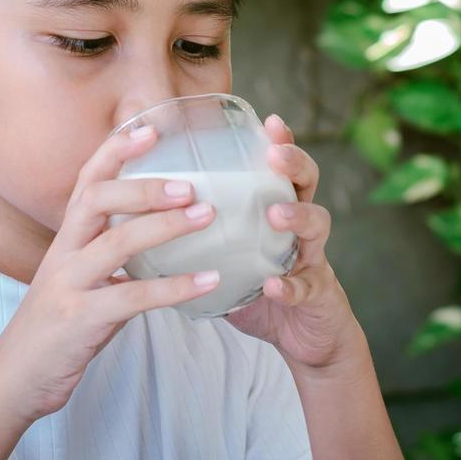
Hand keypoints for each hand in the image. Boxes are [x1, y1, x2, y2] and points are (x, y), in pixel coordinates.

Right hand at [0, 126, 221, 424]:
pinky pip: (132, 297)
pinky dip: (175, 288)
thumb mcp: (81, 281)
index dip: (115, 150)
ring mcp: (68, 286)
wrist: (14, 380)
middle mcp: (63, 254)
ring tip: (207, 216)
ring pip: (115, 243)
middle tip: (192, 183)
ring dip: (165, 226)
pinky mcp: (80, 321)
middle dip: (144, 186)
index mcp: (66, 239)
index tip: (149, 126)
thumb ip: (114, 258)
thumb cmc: (56, 328)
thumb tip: (160, 237)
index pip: (86, 180)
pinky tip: (210, 281)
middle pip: (96, 200)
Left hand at [225, 115, 367, 372]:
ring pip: (317, 226)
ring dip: (297, 216)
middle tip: (274, 156)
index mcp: (279, 209)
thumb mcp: (234, 255)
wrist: (303, 338)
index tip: (269, 121)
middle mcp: (301, 227)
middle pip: (307, 182)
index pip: (282, 167)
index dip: (281, 142)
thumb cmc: (261, 289)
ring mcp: (313, 258)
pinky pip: (304, 286)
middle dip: (295, 164)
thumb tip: (143, 217)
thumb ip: (203, 235)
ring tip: (275, 213)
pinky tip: (273, 286)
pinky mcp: (316, 294)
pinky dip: (289, 285)